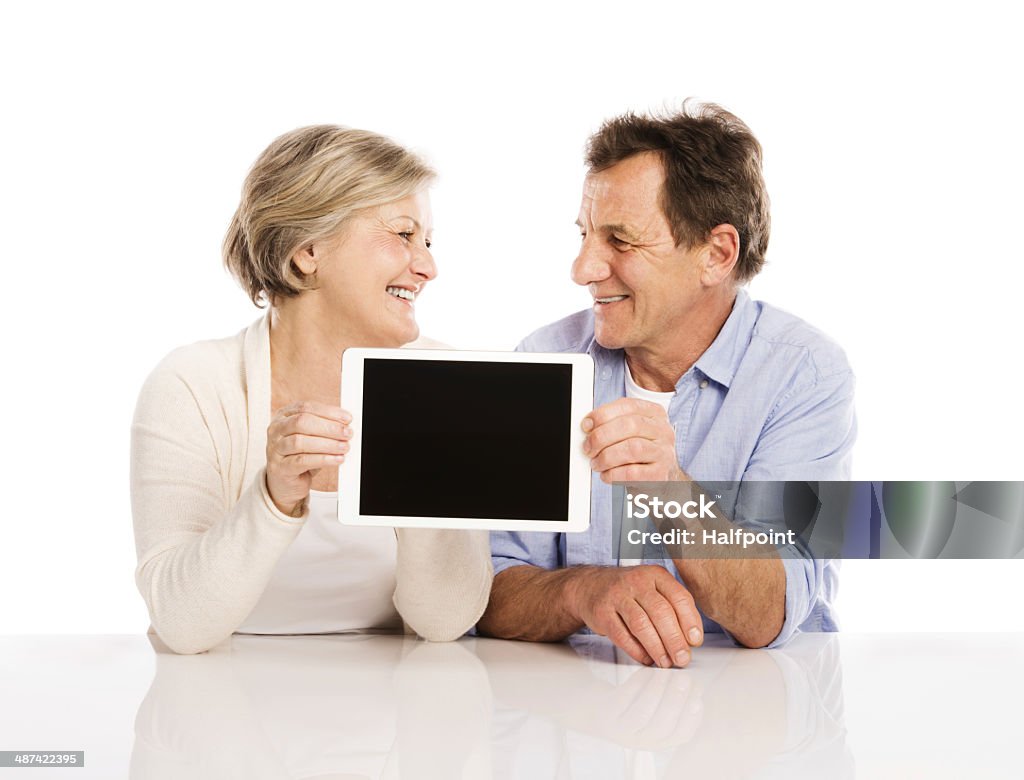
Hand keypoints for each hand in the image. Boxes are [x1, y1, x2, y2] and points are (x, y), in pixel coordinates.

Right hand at [265, 402, 351, 515]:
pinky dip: (322, 459)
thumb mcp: (312, 437)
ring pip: (300, 442)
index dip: (328, 412)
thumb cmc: (300, 456)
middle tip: (347, 433)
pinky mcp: (279, 467)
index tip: (347, 418)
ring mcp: (274, 448)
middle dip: (328, 427)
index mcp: (284, 416)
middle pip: (301, 422)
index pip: (306, 407)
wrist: (286, 483)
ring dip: (327, 444)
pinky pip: (302, 461)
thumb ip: (324, 427)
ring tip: (344, 447)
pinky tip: (336, 459)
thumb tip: (345, 425)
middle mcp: (276, 430)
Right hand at [568, 565, 703, 667]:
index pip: (679, 597)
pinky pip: (621, 635)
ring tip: (666, 662)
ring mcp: (617, 595)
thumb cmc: (630, 591)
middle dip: (674, 639)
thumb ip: (673, 608)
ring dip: (656, 648)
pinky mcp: (602, 612)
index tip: (695, 641)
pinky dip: (636, 650)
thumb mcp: (654, 588)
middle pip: (661, 612)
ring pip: (641, 624)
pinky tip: (646, 658)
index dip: (690, 621)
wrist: (590, 586)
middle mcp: (636, 581)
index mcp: (656, 574)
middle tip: (682, 658)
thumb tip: (691, 639)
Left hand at [582, 398, 684, 482]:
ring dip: (606, 457)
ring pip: (632, 448)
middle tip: (588, 447)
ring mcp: (664, 453)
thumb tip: (588, 425)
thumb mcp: (631, 432)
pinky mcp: (659, 475)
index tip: (586, 425)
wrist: (660, 478)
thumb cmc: (640, 452)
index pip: (628, 406)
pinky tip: (607, 474)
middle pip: (630, 425)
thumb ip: (612, 423)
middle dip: (602, 436)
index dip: (603, 414)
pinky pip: (632, 473)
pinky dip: (613, 474)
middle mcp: (663, 431)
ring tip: (596, 463)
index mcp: (654, 413)